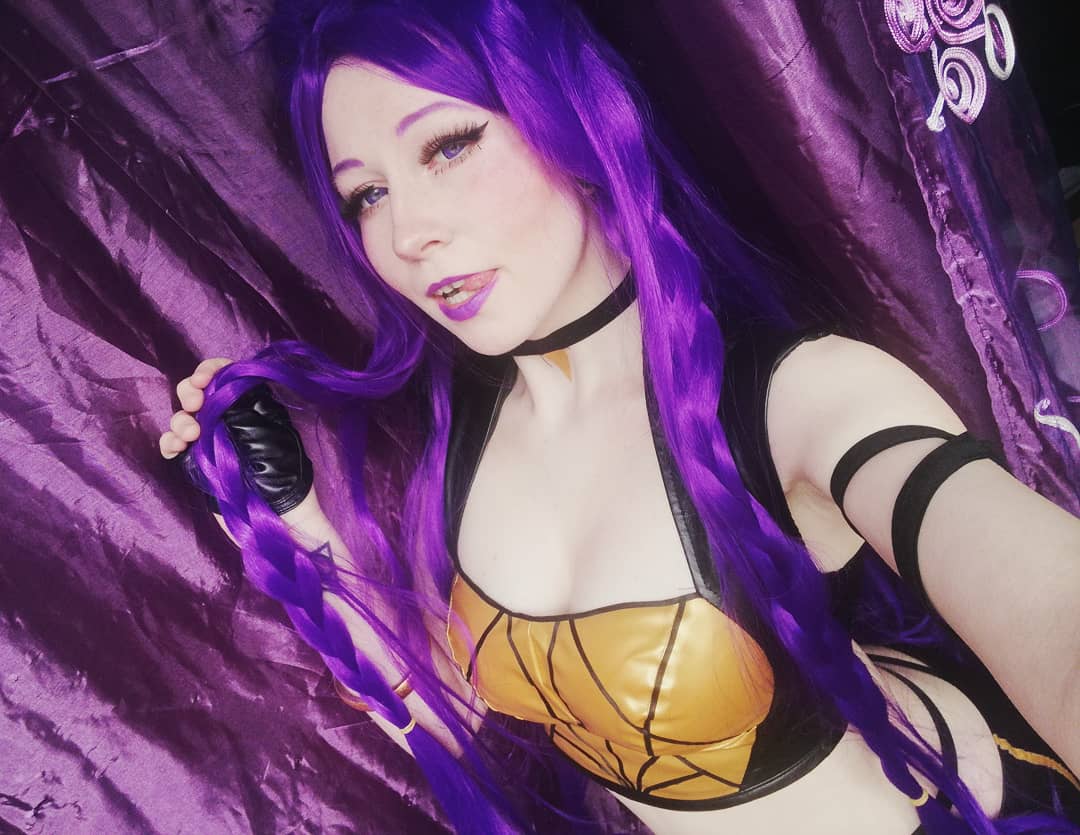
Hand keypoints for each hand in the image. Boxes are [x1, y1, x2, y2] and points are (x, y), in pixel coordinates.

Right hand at [160, 358, 313, 514]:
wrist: (275, 526)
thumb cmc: (290, 489)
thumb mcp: (288, 448)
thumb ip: (272, 416)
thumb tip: (273, 390)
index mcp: (253, 411)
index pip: (228, 377)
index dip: (212, 371)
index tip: (204, 380)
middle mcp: (230, 422)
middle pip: (199, 393)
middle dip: (190, 391)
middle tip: (194, 404)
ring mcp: (210, 443)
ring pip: (184, 418)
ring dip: (180, 420)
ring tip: (190, 436)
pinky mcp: (196, 465)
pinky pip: (173, 446)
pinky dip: (168, 443)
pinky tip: (173, 449)